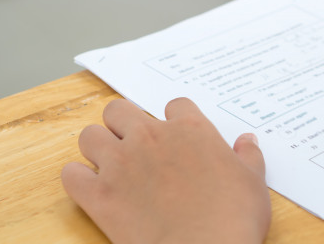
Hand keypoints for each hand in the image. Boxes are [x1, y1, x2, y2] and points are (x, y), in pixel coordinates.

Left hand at [61, 98, 270, 243]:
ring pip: (89, 135)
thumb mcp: (253, 182)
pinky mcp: (99, 194)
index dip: (175, 119)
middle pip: (119, 109)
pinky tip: (91, 188)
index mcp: (190, 130)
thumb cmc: (233, 218)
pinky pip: (71, 175)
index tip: (178, 135)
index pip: (175, 105)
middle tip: (133, 143)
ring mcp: (121, 164)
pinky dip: (77, 179)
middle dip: (123, 123)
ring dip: (97, 146)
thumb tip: (247, 142)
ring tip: (109, 164)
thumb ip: (248, 156)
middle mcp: (151, 137)